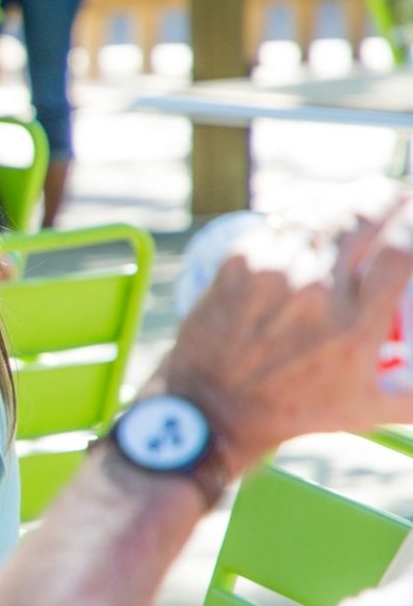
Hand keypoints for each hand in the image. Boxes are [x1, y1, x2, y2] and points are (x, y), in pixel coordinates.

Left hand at [162, 189, 412, 478]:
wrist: (212, 404)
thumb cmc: (300, 408)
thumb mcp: (374, 408)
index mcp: (354, 324)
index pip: (403, 250)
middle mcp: (314, 290)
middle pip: (365, 215)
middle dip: (394, 197)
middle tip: (406, 196)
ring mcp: (273, 270)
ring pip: (325, 210)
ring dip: (356, 197)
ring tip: (376, 196)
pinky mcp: (240, 260)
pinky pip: (286, 219)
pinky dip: (314, 209)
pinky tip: (329, 208)